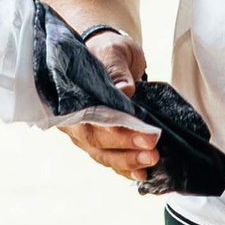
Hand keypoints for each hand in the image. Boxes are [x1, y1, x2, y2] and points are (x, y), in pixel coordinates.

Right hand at [61, 27, 159, 188]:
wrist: (109, 55)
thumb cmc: (108, 50)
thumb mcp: (114, 51)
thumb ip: (117, 70)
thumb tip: (125, 91)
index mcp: (72, 96)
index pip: (90, 119)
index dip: (116, 131)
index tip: (146, 135)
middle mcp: (73, 119)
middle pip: (95, 141)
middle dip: (126, 149)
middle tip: (153, 149)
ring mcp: (84, 132)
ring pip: (102, 154)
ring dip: (128, 162)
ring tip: (152, 161)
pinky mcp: (99, 139)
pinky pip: (109, 159)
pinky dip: (125, 169)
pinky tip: (142, 174)